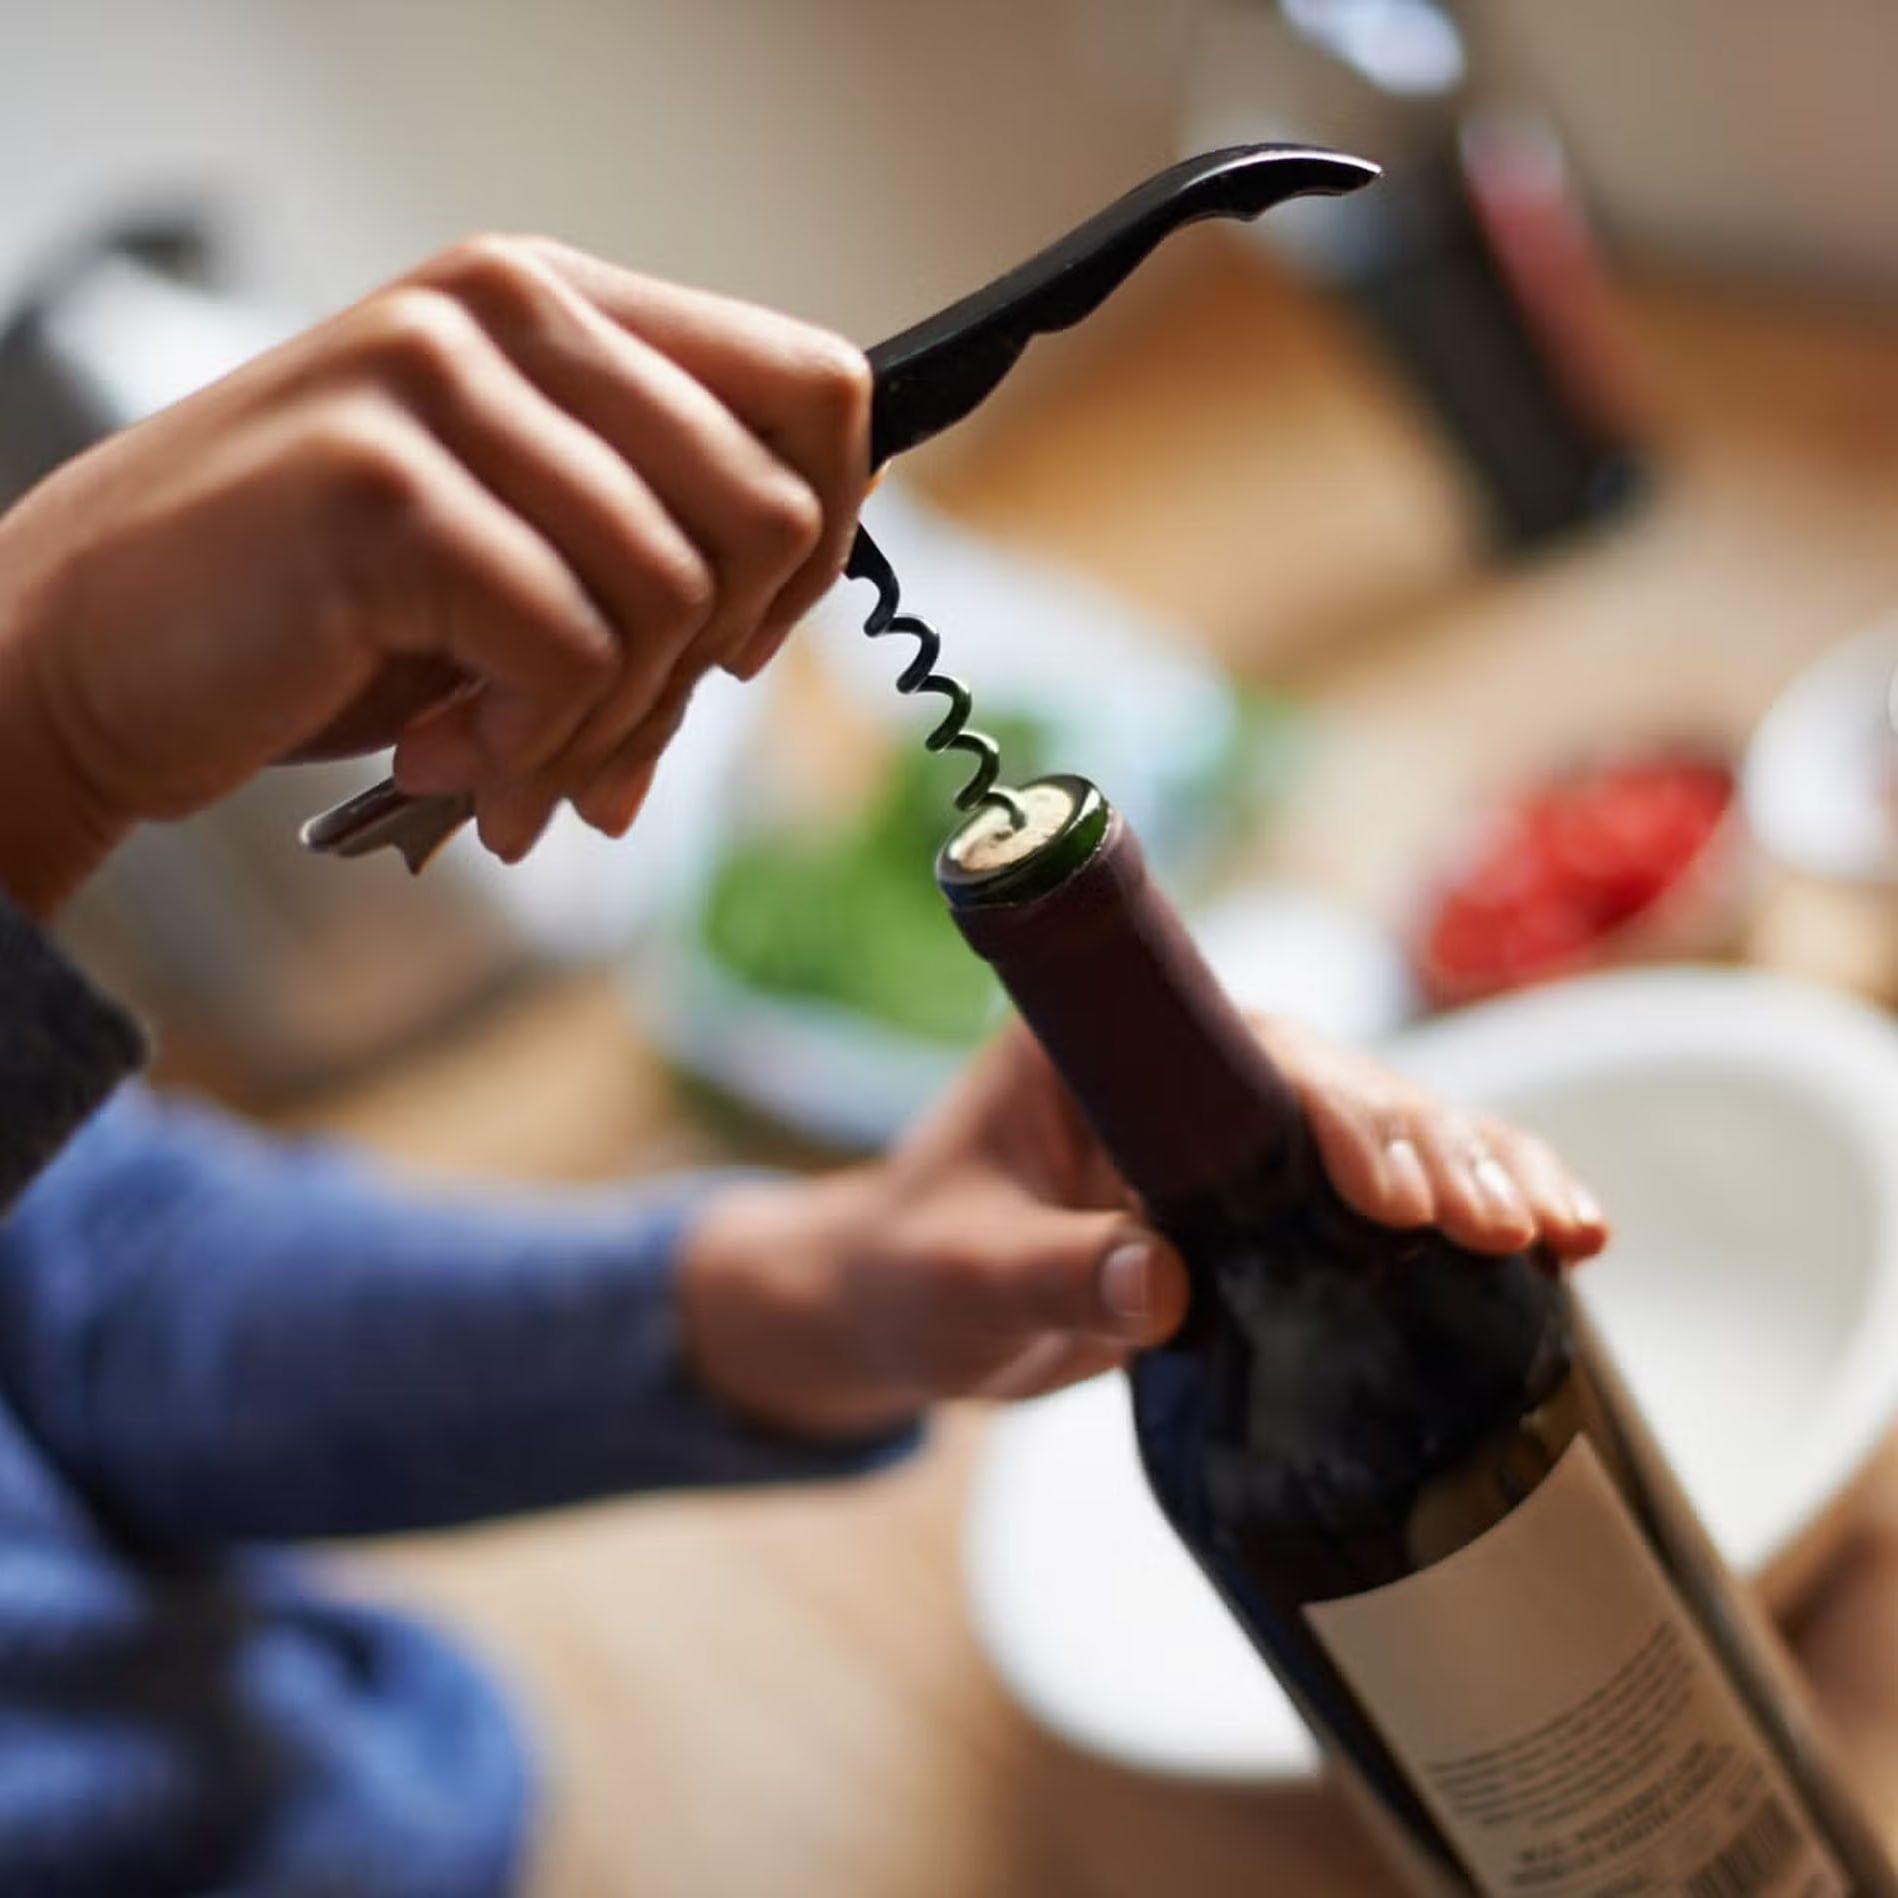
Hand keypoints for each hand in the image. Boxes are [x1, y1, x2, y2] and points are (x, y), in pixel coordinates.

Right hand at [0, 236, 870, 913]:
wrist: (86, 651)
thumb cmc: (320, 610)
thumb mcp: (512, 541)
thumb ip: (645, 536)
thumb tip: (795, 605)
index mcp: (559, 304)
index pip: (818, 388)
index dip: (821, 539)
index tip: (743, 640)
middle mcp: (508, 310)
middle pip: (769, 511)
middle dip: (709, 672)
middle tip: (614, 745)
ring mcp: (439, 386)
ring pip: (675, 599)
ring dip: (609, 734)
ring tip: (510, 771)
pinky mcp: (385, 491)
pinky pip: (573, 656)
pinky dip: (532, 750)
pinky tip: (448, 765)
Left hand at [680, 1019, 1608, 1440]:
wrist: (908, 1304)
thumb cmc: (916, 1269)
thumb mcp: (966, 1275)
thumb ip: (1054, 1275)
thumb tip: (1165, 1287)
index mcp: (1103, 1045)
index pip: (1241, 1053)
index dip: (1330, 1111)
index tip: (1388, 1194)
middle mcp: (1183, 1070)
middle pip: (1334, 1085)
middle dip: (1430, 1149)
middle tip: (1502, 1229)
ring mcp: (1229, 1134)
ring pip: (1381, 1129)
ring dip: (1477, 1172)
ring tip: (1568, 1235)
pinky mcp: (1261, 1200)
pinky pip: (1375, 1195)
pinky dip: (1461, 1213)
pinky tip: (1558, 1248)